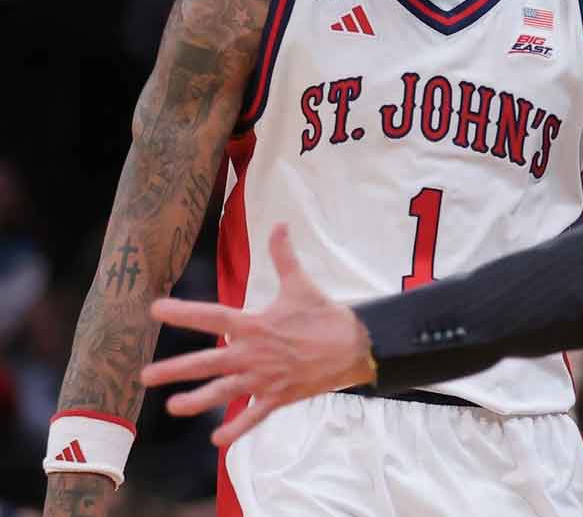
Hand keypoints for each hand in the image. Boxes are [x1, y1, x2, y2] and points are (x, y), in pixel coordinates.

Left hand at [140, 224, 374, 446]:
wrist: (355, 346)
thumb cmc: (324, 315)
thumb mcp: (301, 284)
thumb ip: (284, 256)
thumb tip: (280, 224)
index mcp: (255, 325)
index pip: (211, 318)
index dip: (183, 313)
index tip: (156, 310)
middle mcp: (253, 354)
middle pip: (207, 362)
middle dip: (175, 369)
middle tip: (145, 376)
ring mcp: (264, 378)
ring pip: (224, 392)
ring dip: (198, 401)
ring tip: (173, 408)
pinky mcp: (279, 396)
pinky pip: (254, 416)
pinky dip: (237, 429)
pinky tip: (217, 440)